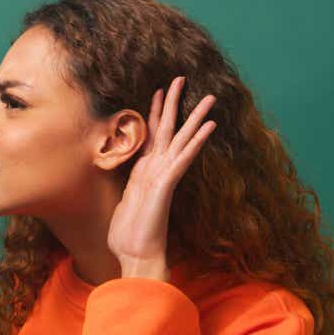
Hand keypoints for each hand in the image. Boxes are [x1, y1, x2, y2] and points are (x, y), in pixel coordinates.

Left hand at [108, 75, 217, 279]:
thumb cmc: (129, 235)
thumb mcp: (124, 203)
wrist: (136, 256)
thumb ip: (130, 188)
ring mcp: (164, 176)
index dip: (156, 112)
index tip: (158, 92)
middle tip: (181, 78)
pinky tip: (209, 126)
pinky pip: (183, 158)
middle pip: (169, 130)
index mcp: (146, 172)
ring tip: (209, 98)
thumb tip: (129, 182)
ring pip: (181, 139)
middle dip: (175, 104)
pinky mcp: (166, 185)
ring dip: (194, 118)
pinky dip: (195, 141)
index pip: (153, 135)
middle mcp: (157, 170)